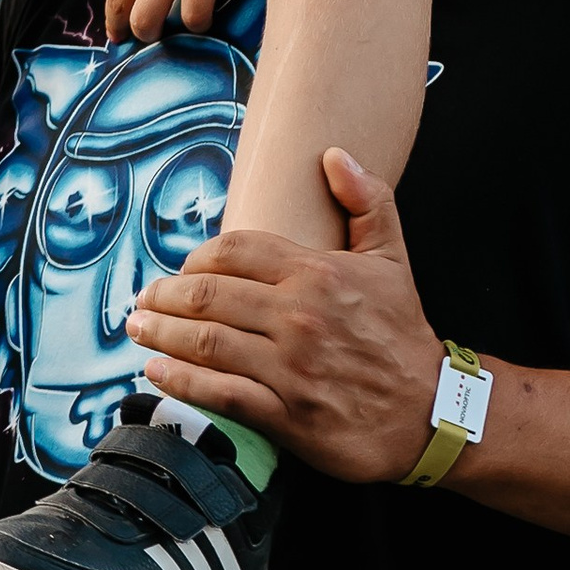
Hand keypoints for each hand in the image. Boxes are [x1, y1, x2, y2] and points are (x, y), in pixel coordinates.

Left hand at [124, 151, 444, 481]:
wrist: (431, 412)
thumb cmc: (403, 334)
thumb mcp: (393, 258)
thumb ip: (367, 201)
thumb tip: (334, 155)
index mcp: (318, 273)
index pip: (234, 250)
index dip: (196, 258)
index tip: (181, 270)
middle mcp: (299, 316)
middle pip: (208, 295)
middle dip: (164, 296)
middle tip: (143, 300)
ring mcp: (291, 367)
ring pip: (206, 342)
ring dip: (161, 334)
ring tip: (138, 330)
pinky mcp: (287, 414)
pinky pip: (220, 393)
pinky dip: (181, 380)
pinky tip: (157, 370)